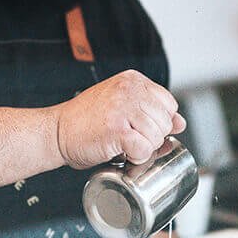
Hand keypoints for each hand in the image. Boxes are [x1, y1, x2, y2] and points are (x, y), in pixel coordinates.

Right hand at [54, 70, 185, 170]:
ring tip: (124, 144)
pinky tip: (122, 151)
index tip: (141, 128)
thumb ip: (151, 110)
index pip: (168, 103)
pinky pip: (145, 149)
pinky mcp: (117, 128)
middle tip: (130, 138)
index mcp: (133, 80)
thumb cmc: (86, 121)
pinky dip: (136, 157)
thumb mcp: (122, 106)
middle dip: (152, 136)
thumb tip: (181, 122)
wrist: (57, 131)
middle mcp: (130, 89)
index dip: (159, 121)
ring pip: (157, 136)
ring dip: (144, 147)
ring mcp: (123, 108)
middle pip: (165, 121)